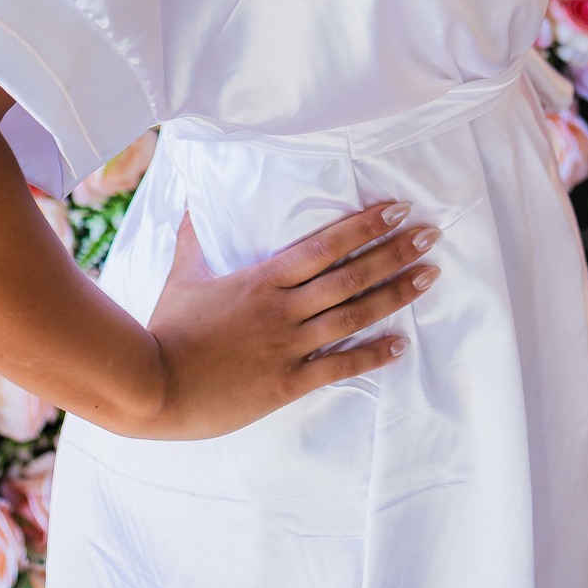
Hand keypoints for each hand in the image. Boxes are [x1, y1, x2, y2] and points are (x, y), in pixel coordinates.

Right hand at [130, 199, 439, 440]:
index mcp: (262, 278)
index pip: (325, 244)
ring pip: (353, 315)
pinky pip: (339, 366)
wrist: (156, 387)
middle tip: (431, 234)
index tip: (398, 210)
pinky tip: (401, 344)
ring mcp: (288, 346)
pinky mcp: (287, 383)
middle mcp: (283, 308)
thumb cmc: (168, 328)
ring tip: (429, 277)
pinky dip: (373, 355)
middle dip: (395, 252)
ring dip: (396, 295)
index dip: (365, 226)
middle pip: (351, 275)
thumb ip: (194, 237)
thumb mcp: (183, 275)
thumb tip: (190, 201)